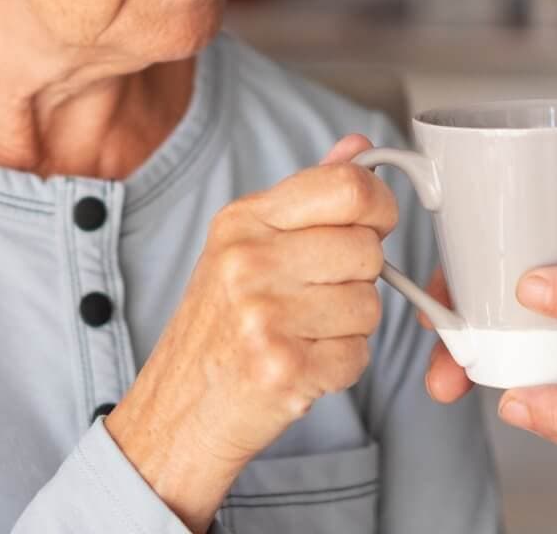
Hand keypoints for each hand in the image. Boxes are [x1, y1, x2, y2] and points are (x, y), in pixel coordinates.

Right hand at [106, 135, 394, 530]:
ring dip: (350, 327)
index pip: (348, 186)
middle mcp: (249, 260)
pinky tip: (301, 364)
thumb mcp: (248, 244)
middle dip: (358, 278)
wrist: (177, 409)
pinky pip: (359, 355)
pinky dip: (341, 366)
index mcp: (244, 220)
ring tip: (302, 332)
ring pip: (369, 305)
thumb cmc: (219, 325)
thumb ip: (308, 196)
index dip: (379, 206)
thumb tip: (359, 147)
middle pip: (367, 250)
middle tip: (316, 296)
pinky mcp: (283, 368)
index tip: (373, 225)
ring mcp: (263, 315)